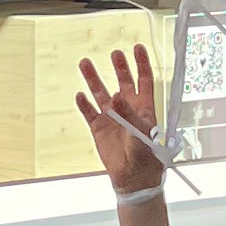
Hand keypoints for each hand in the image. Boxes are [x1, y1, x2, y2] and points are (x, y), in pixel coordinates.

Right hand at [76, 42, 166, 197]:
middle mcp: (127, 109)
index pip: (144, 80)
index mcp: (144, 108)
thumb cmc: (146, 158)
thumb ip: (129, 115)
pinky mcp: (98, 128)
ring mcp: (112, 118)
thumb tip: (116, 96)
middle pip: (122, 82)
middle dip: (119, 67)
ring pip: (101, 93)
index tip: (137, 47)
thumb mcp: (141, 134)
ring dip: (93, 79)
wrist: (133, 178)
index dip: (141, 63)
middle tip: (114, 53)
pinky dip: (83, 103)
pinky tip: (80, 94)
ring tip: (84, 63)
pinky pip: (89, 112)